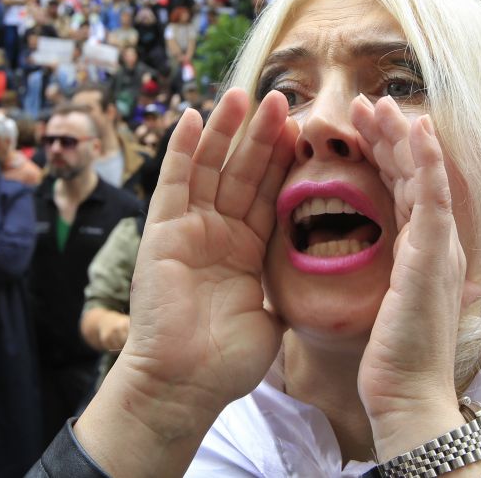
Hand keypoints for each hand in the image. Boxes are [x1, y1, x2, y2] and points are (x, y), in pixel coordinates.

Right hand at [74, 88, 296, 475]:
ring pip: (210, 167)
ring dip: (226, 130)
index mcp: (246, 250)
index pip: (269, 194)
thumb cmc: (227, 361)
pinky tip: (194, 116)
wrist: (186, 385)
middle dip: (263, 136)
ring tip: (245, 94)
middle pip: (243, 173)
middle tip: (284, 99)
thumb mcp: (271, 316)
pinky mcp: (162, 232)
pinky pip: (172, 183)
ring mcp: (188, 229)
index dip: (286, 162)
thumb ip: (286, 287)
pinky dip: (181, 149)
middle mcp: (217, 233)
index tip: (307, 130)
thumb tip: (318, 282)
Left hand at [352, 95, 480, 459]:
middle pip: (413, 174)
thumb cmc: (390, 358)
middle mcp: (436, 244)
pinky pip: (434, 196)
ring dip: (402, 136)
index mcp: (422, 253)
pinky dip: (427, 160)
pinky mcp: (435, 256)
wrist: (407, 396)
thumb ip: (380, 275)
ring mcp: (440, 247)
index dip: (385, 155)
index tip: (361, 127)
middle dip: (390, 136)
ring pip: (424, 175)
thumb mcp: (381, 305)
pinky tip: (416, 129)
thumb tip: (363, 262)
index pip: (404, 190)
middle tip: (366, 103)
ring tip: (377, 103)